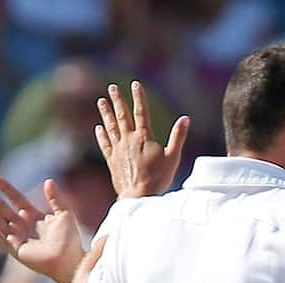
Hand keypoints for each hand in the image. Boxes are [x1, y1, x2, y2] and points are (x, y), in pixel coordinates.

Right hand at [0, 176, 85, 282]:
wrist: (70, 261)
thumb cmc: (70, 240)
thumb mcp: (64, 214)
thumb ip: (55, 198)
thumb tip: (48, 181)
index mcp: (34, 216)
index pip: (16, 199)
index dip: (6, 189)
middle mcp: (24, 226)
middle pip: (2, 208)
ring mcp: (18, 238)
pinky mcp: (15, 250)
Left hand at [95, 81, 188, 197]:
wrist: (139, 196)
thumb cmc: (158, 178)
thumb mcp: (173, 157)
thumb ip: (178, 136)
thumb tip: (185, 118)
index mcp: (144, 137)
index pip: (141, 112)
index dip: (138, 97)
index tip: (135, 84)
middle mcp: (128, 140)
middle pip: (122, 116)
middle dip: (118, 100)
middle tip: (112, 87)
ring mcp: (118, 150)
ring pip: (111, 127)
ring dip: (106, 113)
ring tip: (101, 101)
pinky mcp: (112, 161)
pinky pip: (105, 144)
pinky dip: (101, 135)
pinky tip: (99, 128)